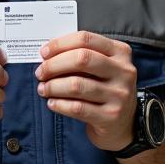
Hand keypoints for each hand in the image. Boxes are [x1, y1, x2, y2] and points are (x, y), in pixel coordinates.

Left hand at [35, 31, 135, 151]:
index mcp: (120, 52)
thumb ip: (83, 56)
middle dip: (54, 65)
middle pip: (82, 59)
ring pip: (76, 85)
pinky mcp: (110, 116)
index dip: (60, 44)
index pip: (86, 39)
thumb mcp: (104, 67)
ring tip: (43, 88)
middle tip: (41, 72)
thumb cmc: (106, 89)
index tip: (44, 53)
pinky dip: (59, 104)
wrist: (124, 124)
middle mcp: (124, 71)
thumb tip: (49, 54)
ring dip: (53, 86)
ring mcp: (119, 95)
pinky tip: (52, 103)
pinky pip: (77, 108)